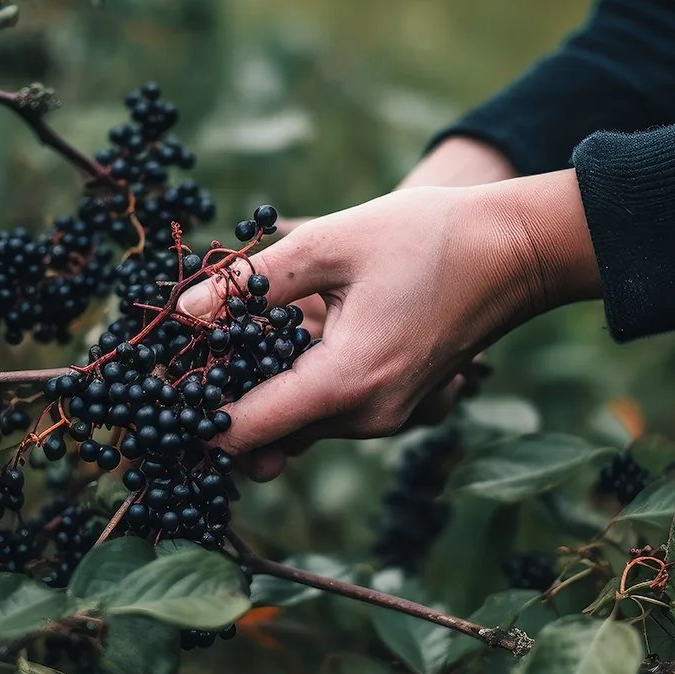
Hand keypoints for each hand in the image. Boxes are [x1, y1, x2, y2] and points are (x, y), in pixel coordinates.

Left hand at [177, 169, 599, 478]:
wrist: (517, 252)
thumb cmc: (430, 237)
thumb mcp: (331, 243)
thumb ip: (251, 283)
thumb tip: (182, 313)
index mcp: (346, 382)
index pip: (243, 432)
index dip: (192, 418)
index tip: (157, 390)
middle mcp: (365, 418)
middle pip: (264, 436)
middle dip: (221, 403)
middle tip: (190, 354)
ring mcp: (384, 420)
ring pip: (294, 425)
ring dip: (260, 390)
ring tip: (237, 335)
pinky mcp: (394, 409)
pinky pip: (325, 411)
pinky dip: (296, 385)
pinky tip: (286, 338)